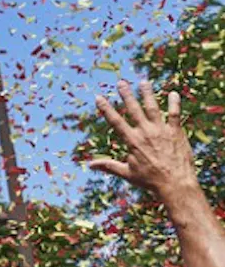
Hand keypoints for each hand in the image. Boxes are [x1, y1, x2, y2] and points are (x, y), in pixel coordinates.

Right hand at [90, 81, 197, 199]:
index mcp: (132, 141)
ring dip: (147, 94)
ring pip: (153, 108)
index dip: (106, 109)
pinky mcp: (176, 132)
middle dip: (126, 95)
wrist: (176, 184)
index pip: (115, 121)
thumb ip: (109, 165)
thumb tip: (89, 165)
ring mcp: (162, 131)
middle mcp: (145, 132)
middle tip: (121, 82)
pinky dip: (174, 103)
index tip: (99, 97)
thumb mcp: (127, 173)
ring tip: (143, 82)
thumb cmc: (151, 181)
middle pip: (134, 109)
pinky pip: (175, 114)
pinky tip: (173, 93)